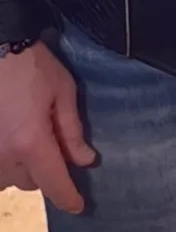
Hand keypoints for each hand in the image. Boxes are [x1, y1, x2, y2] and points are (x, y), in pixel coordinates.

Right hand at [0, 41, 95, 213]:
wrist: (1, 50)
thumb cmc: (35, 67)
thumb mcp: (64, 93)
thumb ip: (73, 131)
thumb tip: (85, 161)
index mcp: (31, 142)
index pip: (53, 182)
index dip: (68, 198)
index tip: (79, 207)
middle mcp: (5, 156)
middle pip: (33, 182)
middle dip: (49, 170)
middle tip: (59, 146)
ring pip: (13, 177)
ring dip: (27, 166)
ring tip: (36, 135)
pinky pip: (0, 168)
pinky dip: (10, 160)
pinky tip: (19, 137)